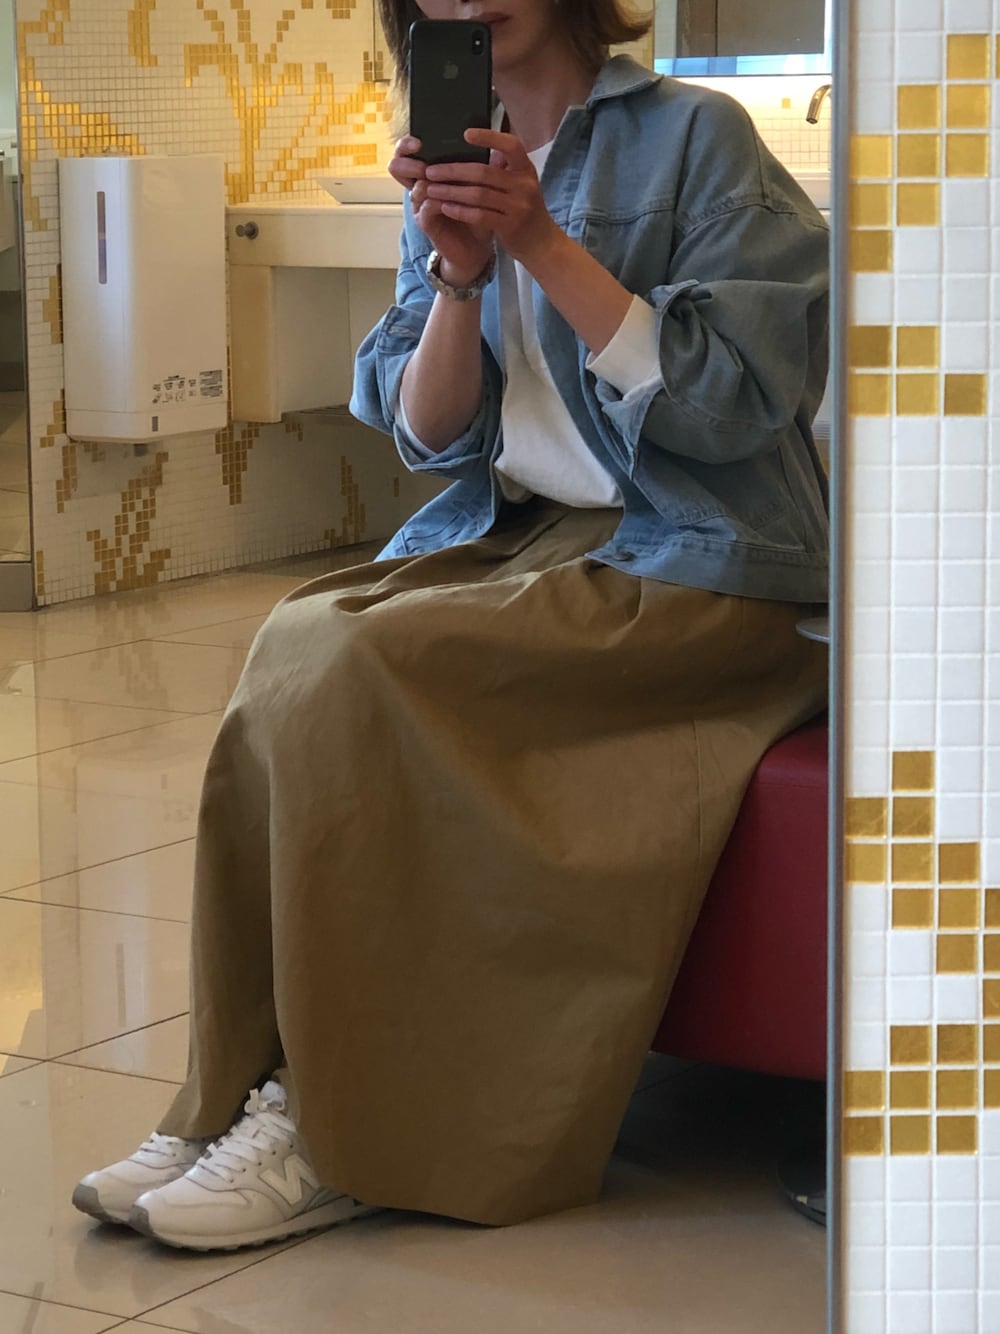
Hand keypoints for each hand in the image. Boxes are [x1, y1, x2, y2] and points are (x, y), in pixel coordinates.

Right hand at [389, 136, 494, 287]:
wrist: (477, 245)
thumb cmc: (477, 212)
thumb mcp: (480, 185)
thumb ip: (482, 165)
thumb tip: (497, 145)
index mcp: (430, 173)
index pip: (407, 152)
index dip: (406, 144)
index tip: (420, 140)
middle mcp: (420, 187)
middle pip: (397, 166)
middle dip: (407, 160)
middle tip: (423, 158)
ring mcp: (421, 205)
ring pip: (414, 186)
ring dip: (428, 181)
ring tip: (441, 178)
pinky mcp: (426, 223)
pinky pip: (425, 208)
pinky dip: (437, 202)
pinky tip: (449, 199)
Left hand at [423, 129, 563, 270]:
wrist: (541, 243)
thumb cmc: (523, 210)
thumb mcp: (520, 184)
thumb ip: (503, 168)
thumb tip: (476, 146)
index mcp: (526, 169)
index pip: (511, 146)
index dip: (489, 137)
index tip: (466, 134)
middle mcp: (524, 185)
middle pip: (483, 172)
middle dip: (453, 171)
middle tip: (431, 170)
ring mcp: (519, 207)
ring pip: (478, 195)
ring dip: (451, 191)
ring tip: (431, 189)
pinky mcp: (510, 226)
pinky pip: (480, 216)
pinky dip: (460, 211)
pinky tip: (445, 207)